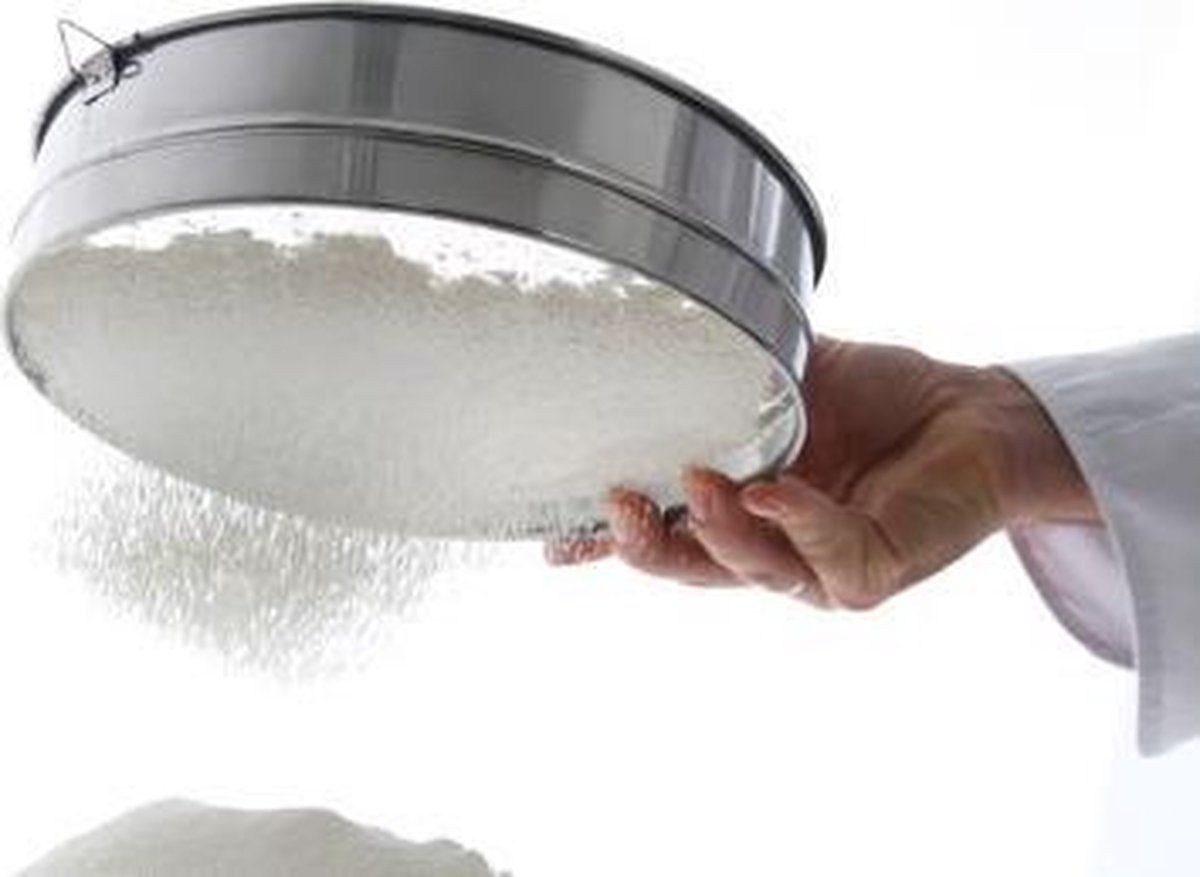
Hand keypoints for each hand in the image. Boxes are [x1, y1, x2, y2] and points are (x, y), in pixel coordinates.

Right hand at [545, 337, 1098, 609]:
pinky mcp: (872, 571)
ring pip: (753, 568)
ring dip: (718, 532)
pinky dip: (797, 522)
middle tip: (615, 510)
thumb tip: (660, 325)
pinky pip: (827, 554)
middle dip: (647, 547)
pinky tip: (773, 491)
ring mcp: (819, 567)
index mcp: (740, 508)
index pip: (665, 534)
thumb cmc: (879, 399)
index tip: (555, 542)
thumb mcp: (787, 381)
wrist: (972, 411)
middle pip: (693, 567)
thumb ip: (729, 373)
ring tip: (696, 487)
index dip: (610, 542)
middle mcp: (772, 548)